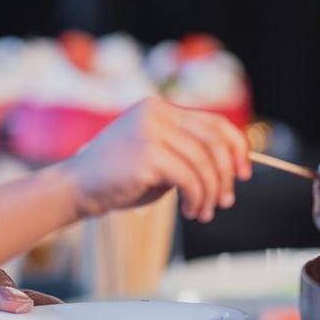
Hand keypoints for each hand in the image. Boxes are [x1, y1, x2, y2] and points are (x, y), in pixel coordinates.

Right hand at [64, 96, 250, 222]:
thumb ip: (186, 153)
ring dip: (210, 193)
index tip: (243, 172)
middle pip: (213, 142)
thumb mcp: (156, 157)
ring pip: (204, 163)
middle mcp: (156, 113)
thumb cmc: (116, 178)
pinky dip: (197, 198)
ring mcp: (150, 132)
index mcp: (158, 108)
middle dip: (226, 175)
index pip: (214, 121)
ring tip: (203, 212)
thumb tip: (231, 168)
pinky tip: (190, 210)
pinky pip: (189, 178)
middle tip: (225, 200)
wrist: (75, 188)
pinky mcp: (147, 154)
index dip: (236, 147)